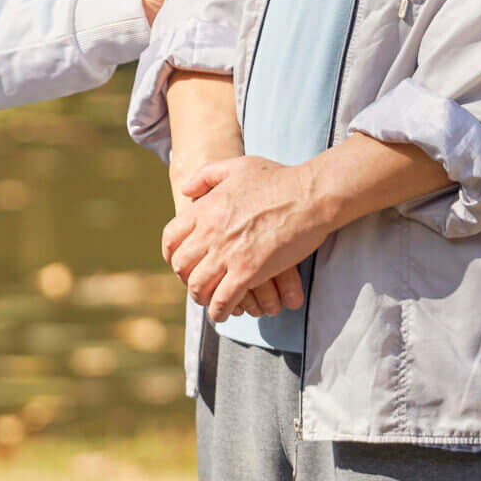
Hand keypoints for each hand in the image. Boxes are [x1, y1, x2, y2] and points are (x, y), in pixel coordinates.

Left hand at [161, 156, 331, 322]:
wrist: (309, 195)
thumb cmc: (278, 179)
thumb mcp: (236, 167)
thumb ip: (206, 176)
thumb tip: (185, 191)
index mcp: (205, 209)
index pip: (171, 238)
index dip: (171, 254)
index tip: (179, 262)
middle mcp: (210, 232)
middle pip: (182, 265)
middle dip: (186, 277)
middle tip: (197, 283)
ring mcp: (227, 254)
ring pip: (199, 286)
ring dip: (201, 297)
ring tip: (209, 302)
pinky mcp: (248, 272)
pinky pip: (223, 300)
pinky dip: (219, 311)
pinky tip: (223, 313)